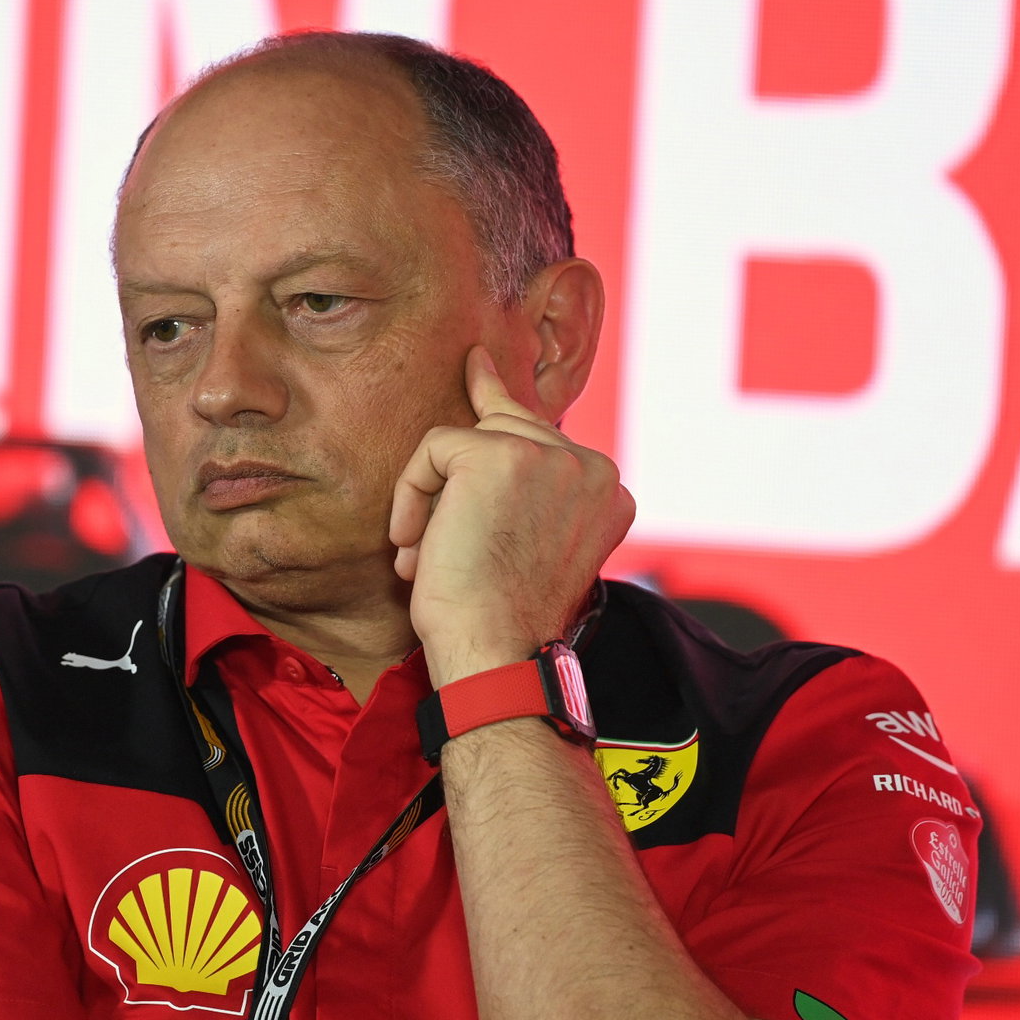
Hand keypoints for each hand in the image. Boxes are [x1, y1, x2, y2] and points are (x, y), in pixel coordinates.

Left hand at [389, 346, 633, 686]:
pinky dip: (411, 497)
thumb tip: (488, 420)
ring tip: (427, 554)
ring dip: (433, 500)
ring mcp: (549, 457)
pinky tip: (417, 545)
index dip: (500, 407)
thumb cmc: (502, 616)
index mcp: (609, 491)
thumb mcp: (532, 542)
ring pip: (468, 439)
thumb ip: (529, 488)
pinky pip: (434, 449)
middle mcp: (592, 467)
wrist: (496, 653)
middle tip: (432, 538)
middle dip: (458, 473)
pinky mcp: (499, 456)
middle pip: (508, 426)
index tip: (476, 367)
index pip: (546, 435)